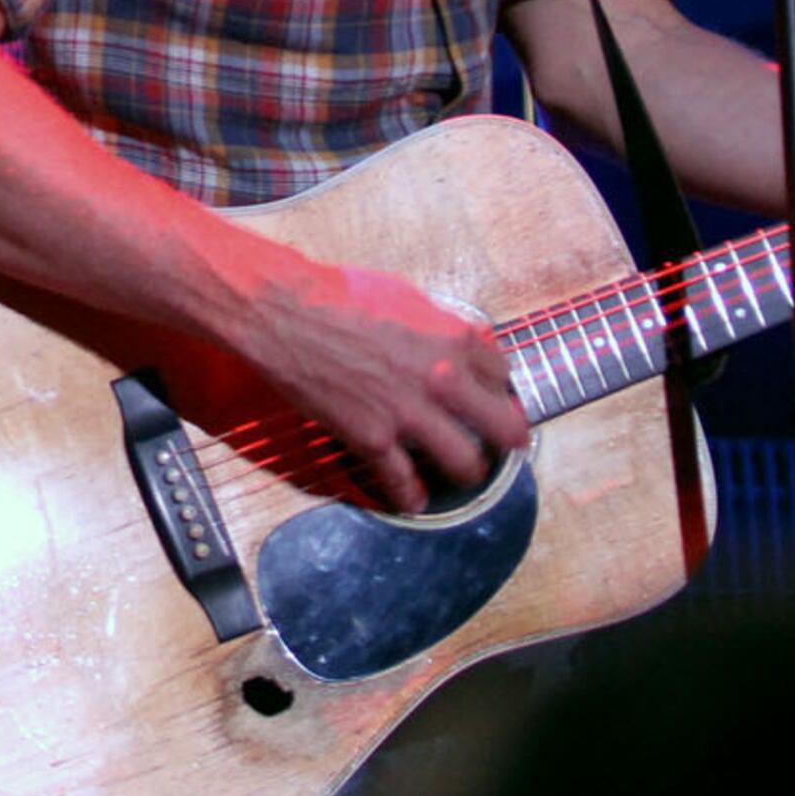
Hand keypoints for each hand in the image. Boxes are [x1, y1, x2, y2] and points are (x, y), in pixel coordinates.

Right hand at [236, 258, 529, 514]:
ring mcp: (408, 413)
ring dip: (468, 469)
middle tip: (503, 444)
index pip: (503, 376)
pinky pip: (404, 482)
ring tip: (463, 471)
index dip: (498, 390)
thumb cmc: (340, 295)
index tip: (493, 398)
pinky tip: (415, 500)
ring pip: (465, 462)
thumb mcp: (408, 298)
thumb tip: (459, 347)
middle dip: (508, 438)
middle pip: (504, 427)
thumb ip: (441, 328)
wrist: (286, 313)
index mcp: (454, 338)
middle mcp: (443, 380)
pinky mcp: (372, 438)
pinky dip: (411, 496)